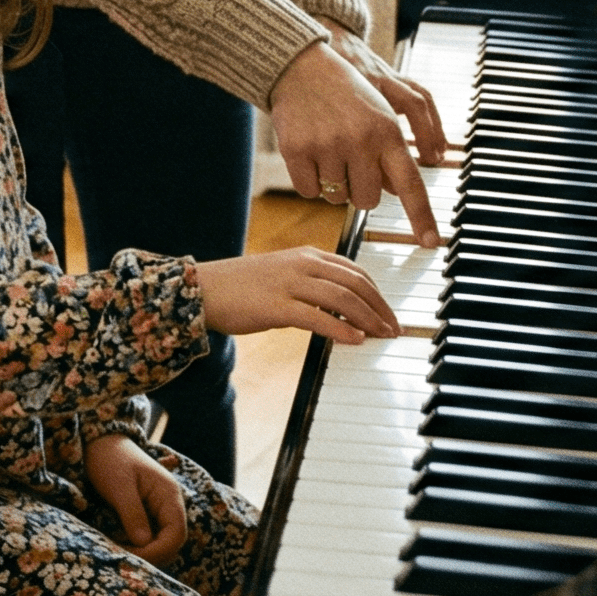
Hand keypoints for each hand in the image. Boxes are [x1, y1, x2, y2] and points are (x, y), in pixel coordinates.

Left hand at [84, 434, 187, 567]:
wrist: (100, 443)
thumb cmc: (109, 459)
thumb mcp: (119, 486)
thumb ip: (133, 513)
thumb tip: (144, 543)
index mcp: (169, 495)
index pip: (176, 534)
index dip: (158, 552)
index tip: (132, 558)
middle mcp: (169, 505)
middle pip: (171, 543)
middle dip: (150, 556)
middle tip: (121, 559)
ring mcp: (158, 510)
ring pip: (160, 543)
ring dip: (143, 553)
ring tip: (118, 553)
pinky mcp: (147, 515)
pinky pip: (149, 538)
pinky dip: (137, 547)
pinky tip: (119, 545)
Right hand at [195, 246, 400, 342]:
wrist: (203, 289)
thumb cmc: (242, 287)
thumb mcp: (283, 277)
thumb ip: (312, 286)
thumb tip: (341, 310)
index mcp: (306, 255)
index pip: (355, 271)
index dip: (378, 294)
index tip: (390, 314)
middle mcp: (302, 264)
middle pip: (355, 283)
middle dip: (380, 308)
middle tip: (394, 329)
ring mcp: (289, 283)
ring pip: (342, 298)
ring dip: (368, 319)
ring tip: (381, 335)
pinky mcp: (276, 306)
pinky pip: (317, 317)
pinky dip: (341, 329)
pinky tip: (354, 340)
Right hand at [269, 41, 444, 246]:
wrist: (302, 67)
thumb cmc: (346, 96)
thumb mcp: (379, 116)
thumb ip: (390, 155)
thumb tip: (393, 193)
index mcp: (387, 132)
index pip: (410, 184)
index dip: (421, 216)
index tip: (431, 243)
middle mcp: (360, 140)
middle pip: (367, 201)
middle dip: (360, 190)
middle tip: (350, 161)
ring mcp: (327, 146)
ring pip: (336, 198)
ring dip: (333, 183)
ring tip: (328, 149)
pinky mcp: (297, 150)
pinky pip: (308, 192)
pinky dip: (308, 181)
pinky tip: (308, 153)